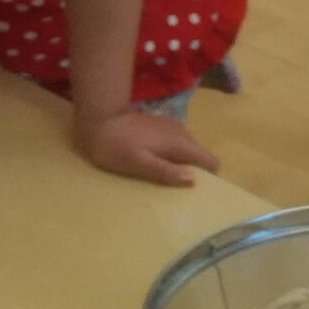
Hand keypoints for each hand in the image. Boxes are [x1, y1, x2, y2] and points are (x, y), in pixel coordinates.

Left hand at [73, 110, 222, 187]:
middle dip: (192, 169)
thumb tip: (193, 181)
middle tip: (171, 183)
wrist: (97, 120)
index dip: (209, 176)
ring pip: (189, 148)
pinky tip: (152, 156)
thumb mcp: (138, 164)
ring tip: (159, 170)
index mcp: (180, 144)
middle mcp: (182, 132)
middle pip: (200, 155)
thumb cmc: (115, 147)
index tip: (196, 187)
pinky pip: (177, 141)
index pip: (211, 161)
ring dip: (181, 160)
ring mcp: (172, 126)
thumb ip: (166, 172)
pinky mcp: (162, 123)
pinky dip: (172, 152)